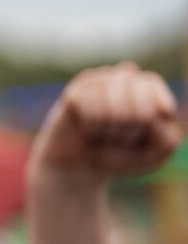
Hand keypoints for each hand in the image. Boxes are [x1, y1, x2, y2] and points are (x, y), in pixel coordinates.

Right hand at [31, 63, 180, 187]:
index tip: (142, 135)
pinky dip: (91, 126)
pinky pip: (89, 108)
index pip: (160, 101)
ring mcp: (98, 82)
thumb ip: (167, 139)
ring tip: (103, 131)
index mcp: (151, 88)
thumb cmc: (121, 156)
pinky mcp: (75, 91)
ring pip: (113, 108)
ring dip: (108, 129)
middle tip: (119, 135)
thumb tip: (147, 115)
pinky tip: (87, 128)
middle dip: (129, 130)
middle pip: (140, 105)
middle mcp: (125, 77)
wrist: (81, 166)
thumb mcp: (155, 155)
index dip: (149, 124)